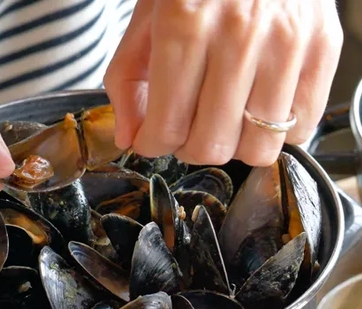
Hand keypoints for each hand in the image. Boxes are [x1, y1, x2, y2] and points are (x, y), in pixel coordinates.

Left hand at [104, 0, 343, 165]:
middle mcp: (239, 37)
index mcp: (185, 26)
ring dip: (232, 146)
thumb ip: (126, 81)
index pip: (168, 126)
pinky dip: (275, 132)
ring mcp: (287, 44)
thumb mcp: (146, 19)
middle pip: (212, 145)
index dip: (153, 146)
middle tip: (185, 130)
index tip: (152, 142)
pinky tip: (257, 111)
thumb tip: (129, 138)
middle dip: (188, 148)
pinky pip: (301, 128)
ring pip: (257, 147)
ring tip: (222, 121)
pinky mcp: (322, 49)